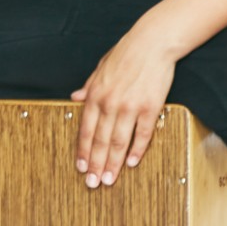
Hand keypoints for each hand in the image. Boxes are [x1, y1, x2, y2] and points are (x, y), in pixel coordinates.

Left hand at [71, 30, 177, 188]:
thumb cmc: (126, 53)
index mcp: (96, 94)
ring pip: (119, 141)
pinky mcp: (150, 107)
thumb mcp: (100, 67)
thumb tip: (74, 97)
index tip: (80, 167)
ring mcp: (130, 106)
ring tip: (109, 179)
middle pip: (100, 140)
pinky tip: (132, 163)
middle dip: (95, 164)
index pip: (85, 129)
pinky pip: (142, 134)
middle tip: (92, 183)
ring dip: (113, 163)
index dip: (82, 151)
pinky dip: (137, 150)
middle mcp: (110, 103)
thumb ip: (88, 86)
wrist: (151, 42)